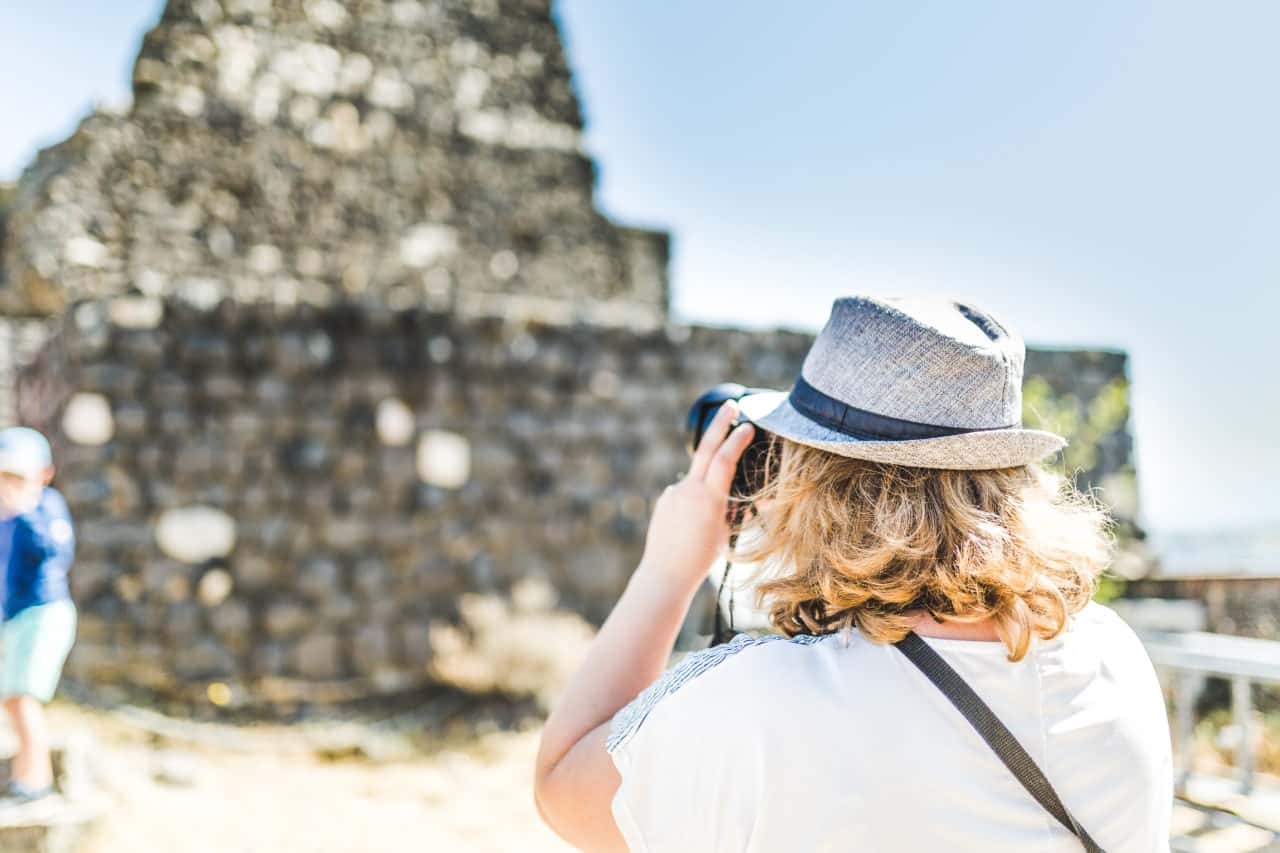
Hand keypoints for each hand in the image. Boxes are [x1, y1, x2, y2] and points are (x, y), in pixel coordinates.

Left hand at [637, 400, 755, 589]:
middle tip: (730, 405)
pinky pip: (685, 492)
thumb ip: (745, 511)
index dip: (737, 439)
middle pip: (706, 448)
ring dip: (709, 486)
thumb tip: (769, 499)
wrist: (665, 573)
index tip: (748, 425)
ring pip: (698, 477)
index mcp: (708, 498)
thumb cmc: (702, 557)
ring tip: (707, 520)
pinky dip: (695, 501)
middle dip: (719, 424)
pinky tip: (691, 525)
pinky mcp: (665, 498)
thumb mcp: (728, 533)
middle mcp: (688, 489)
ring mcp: (674, 491)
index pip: (724, 459)